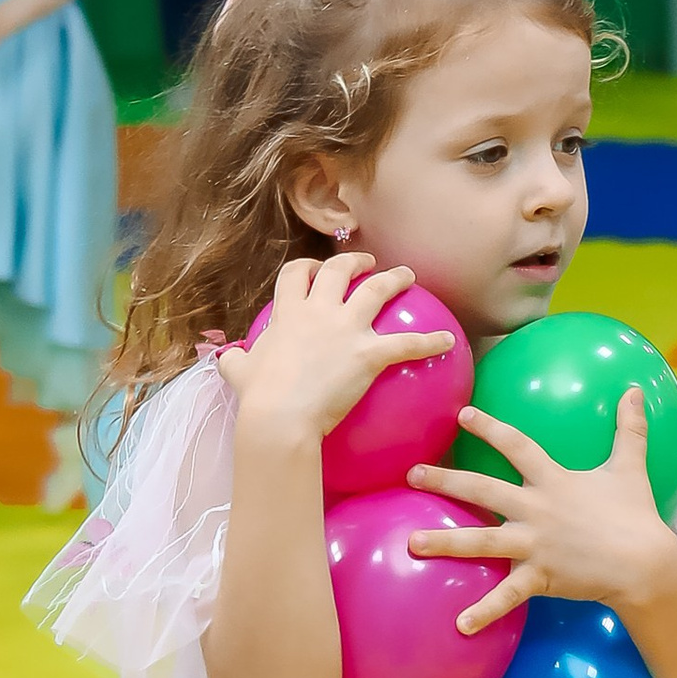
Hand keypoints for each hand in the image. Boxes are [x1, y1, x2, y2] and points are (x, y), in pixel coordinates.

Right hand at [219, 248, 454, 447]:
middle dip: (354, 261)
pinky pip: (407, 342)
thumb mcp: (240, 372)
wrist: (280, 416)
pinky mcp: (369, 353)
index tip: (315, 269)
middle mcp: (318, 310)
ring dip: (394, 278)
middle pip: (339, 270)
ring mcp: (345, 328)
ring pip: (377, 289)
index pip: (296, 275)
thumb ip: (237, 361)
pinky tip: (447, 341)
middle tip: (366, 263)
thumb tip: (228, 360)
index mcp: (288, 313)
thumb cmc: (259, 397)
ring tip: (407, 275)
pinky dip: (430, 341)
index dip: (308, 267)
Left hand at [407, 383, 676, 636]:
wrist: (646, 563)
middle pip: (482, 490)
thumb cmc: (636, 516)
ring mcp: (535, 544)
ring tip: (411, 543)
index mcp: (553, 480)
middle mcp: (536, 508)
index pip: (516, 446)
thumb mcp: (630, 468)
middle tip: (410, 475)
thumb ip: (629, 428)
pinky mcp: (540, 576)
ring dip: (444, 542)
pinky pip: (507, 596)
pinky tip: (460, 626)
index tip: (462, 415)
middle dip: (445, 481)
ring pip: (481, 541)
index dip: (490, 428)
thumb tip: (635, 390)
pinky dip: (484, 612)